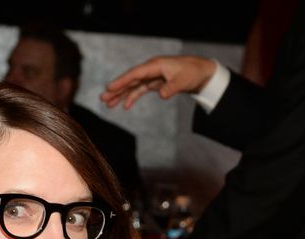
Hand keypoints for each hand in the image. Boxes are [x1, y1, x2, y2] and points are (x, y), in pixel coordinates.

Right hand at [101, 55, 216, 109]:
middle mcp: (151, 70)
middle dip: (116, 89)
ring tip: (108, 104)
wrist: (201, 72)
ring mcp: (152, 77)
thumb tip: (161, 95)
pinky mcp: (155, 83)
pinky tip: (125, 106)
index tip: (110, 88)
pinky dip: (133, 97)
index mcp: (155, 65)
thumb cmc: (192, 73)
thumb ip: (171, 88)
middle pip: (130, 80)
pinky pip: (140, 90)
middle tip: (103, 98)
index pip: (135, 74)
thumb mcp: (183, 81)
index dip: (122, 81)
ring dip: (121, 95)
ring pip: (133, 86)